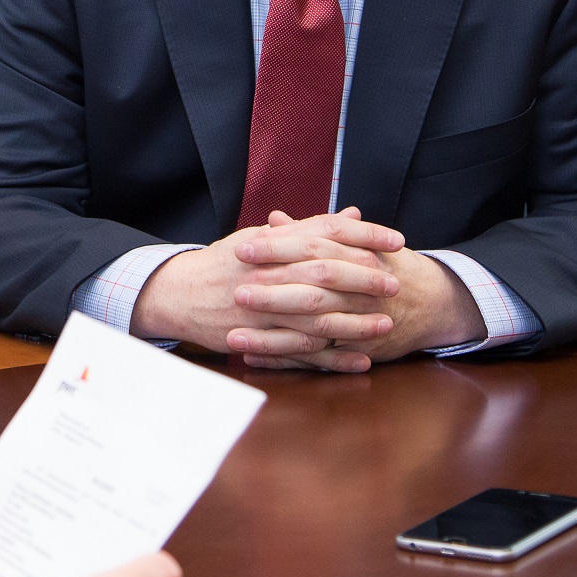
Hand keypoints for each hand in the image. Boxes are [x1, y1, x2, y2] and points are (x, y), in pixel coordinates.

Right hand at [129, 208, 406, 371]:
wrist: (180, 294)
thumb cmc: (227, 263)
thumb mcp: (264, 237)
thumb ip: (311, 228)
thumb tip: (354, 215)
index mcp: (271, 244)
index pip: (325, 233)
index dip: (363, 235)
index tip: (395, 240)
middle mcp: (267, 274)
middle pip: (323, 274)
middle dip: (363, 279)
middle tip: (395, 284)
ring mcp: (260, 310)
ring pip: (315, 317)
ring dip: (354, 323)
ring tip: (385, 325)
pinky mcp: (256, 340)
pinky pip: (299, 353)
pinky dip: (331, 359)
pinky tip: (359, 361)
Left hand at [228, 216, 485, 370]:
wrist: (435, 301)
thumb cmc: (386, 266)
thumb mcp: (355, 242)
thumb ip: (313, 231)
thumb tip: (274, 219)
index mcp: (355, 254)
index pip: (313, 247)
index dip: (278, 248)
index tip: (242, 247)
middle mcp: (359, 288)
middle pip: (313, 288)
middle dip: (273, 292)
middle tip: (236, 291)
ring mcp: (361, 322)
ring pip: (312, 329)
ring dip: (272, 336)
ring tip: (233, 336)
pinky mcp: (360, 350)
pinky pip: (319, 359)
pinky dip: (286, 360)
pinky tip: (254, 358)